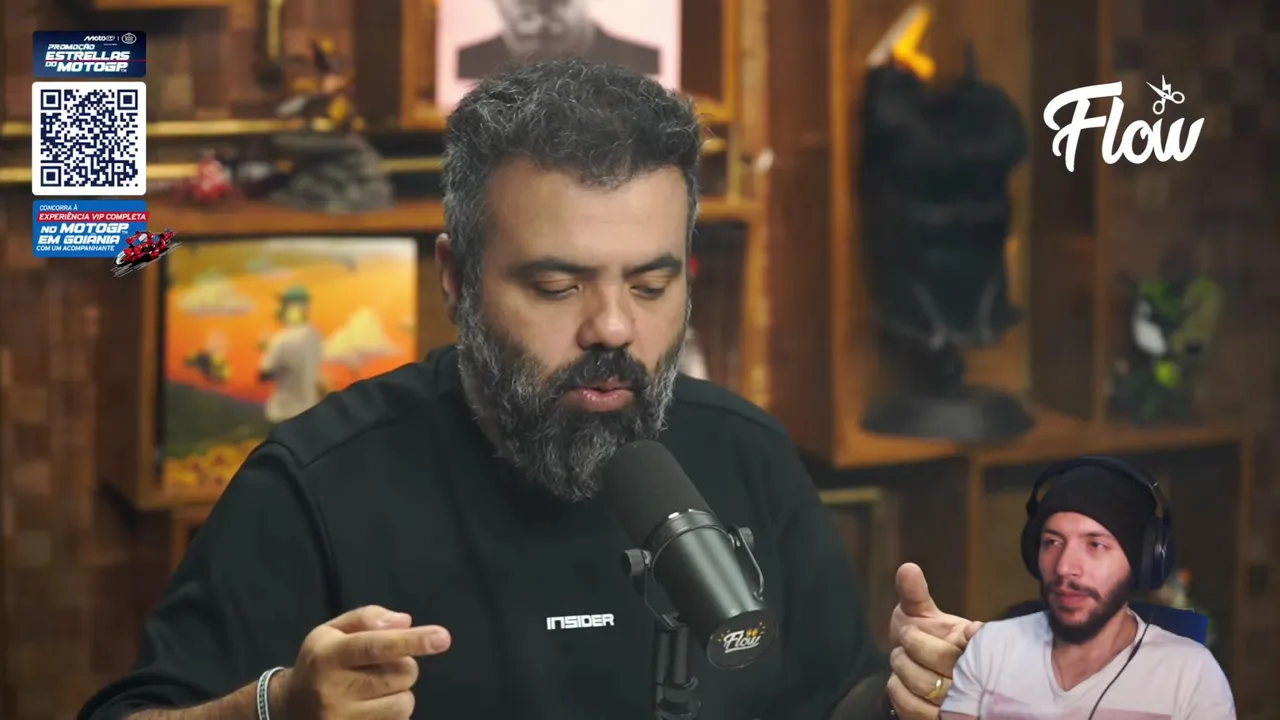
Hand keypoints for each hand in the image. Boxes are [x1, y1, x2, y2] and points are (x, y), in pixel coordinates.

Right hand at [279, 605, 451, 718]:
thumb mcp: (332, 631)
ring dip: (399, 693)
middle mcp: (334, 691)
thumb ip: (367, 618)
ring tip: (375, 690)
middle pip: (402, 674)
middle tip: (381, 667)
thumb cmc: (319, 664)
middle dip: (403, 666)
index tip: (443, 637)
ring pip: (404, 703)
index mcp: (328, 656)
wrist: (289, 710)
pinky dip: (393, 714)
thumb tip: (405, 622)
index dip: (412, 641)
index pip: (376, 646)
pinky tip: (370, 708)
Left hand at [885, 564, 980, 718]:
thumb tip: (907, 568)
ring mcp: (961, 705)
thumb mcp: (923, 615)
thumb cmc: (927, 642)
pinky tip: (899, 680)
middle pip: (943, 662)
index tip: (952, 629)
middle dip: (915, 645)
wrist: (919, 677)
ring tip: (901, 657)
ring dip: (903, 668)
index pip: (975, 641)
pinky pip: (914, 709)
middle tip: (907, 639)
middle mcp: (976, 680)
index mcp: (979, 649)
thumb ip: (915, 595)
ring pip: (926, 686)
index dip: (962, 634)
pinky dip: (898, 691)